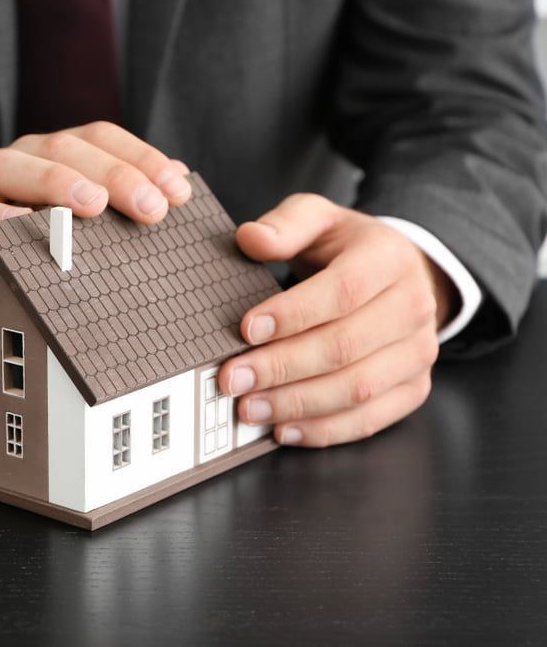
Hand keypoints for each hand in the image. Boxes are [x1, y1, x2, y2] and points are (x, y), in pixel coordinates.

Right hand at [0, 122, 191, 336]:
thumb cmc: (6, 254)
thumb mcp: (58, 229)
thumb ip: (107, 209)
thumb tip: (176, 191)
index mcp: (42, 161)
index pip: (96, 138)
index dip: (140, 157)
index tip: (179, 191)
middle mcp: (7, 166)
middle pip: (59, 147)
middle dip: (110, 172)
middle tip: (149, 207)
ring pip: (6, 168)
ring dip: (53, 182)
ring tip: (92, 206)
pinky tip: (21, 228)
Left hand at [219, 194, 459, 447]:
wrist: (401, 274)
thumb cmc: (348, 249)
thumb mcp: (319, 220)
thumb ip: (285, 224)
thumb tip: (252, 238)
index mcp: (388, 258)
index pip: (343, 291)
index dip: (293, 314)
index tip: (247, 329)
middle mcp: (413, 306)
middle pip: (344, 346)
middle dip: (281, 367)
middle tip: (232, 378)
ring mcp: (418, 352)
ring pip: (357, 388)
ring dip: (296, 404)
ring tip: (249, 408)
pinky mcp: (413, 387)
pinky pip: (370, 419)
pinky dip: (324, 431)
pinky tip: (282, 429)